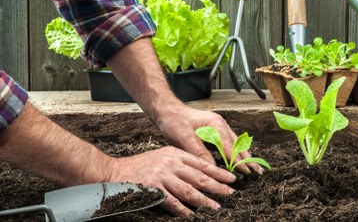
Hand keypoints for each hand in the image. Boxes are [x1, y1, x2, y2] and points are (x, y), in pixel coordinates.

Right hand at [109, 145, 235, 215]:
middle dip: (217, 186)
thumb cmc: (141, 166)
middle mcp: (171, 163)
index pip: (202, 163)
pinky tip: (192, 215)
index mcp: (175, 153)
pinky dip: (183, 210)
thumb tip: (201, 176)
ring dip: (204, 200)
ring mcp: (162, 176)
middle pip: (199, 176)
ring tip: (216, 207)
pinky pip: (172, 202)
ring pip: (189, 190)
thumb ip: (180, 164)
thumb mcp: (163, 157)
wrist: (115, 171)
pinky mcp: (153, 188)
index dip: (218, 172)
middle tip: (230, 193)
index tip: (231, 179)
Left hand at [156, 104, 263, 174]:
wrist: (167, 110)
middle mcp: (221, 124)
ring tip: (254, 167)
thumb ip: (200, 153)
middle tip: (258, 172)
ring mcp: (219, 126)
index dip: (239, 161)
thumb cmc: (175, 122)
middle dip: (248, 159)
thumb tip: (213, 169)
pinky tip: (239, 158)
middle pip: (238, 144)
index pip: (231, 147)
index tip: (247, 173)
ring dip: (244, 155)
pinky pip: (230, 141)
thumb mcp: (185, 139)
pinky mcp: (215, 129)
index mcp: (216, 125)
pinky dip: (236, 151)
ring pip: (236, 143)